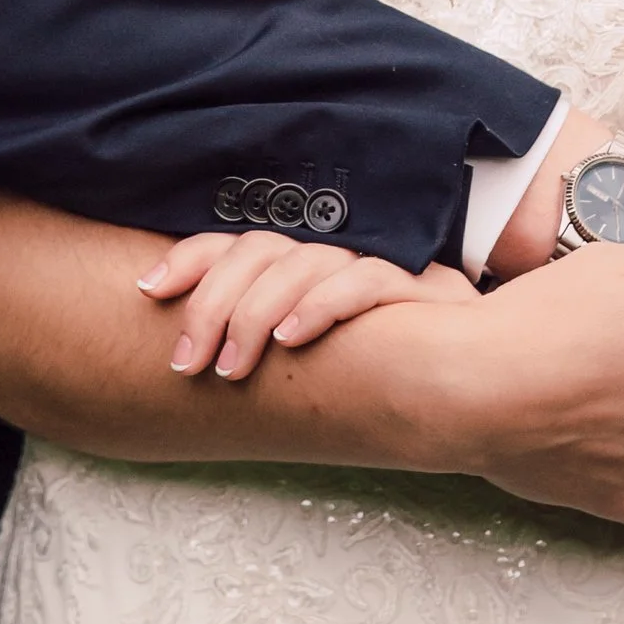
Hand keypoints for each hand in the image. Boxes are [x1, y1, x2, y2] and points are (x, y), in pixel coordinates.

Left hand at [137, 228, 475, 380]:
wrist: (475, 382)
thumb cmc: (381, 370)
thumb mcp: (306, 355)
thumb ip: (258, 340)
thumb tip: (180, 352)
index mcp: (307, 262)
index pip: (239, 242)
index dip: (191, 258)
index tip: (148, 291)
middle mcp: (339, 253)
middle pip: (261, 251)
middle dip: (213, 306)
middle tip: (188, 363)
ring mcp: (379, 265)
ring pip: (302, 263)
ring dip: (257, 314)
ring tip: (232, 368)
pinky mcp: (420, 286)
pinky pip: (363, 280)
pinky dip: (321, 307)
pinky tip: (292, 341)